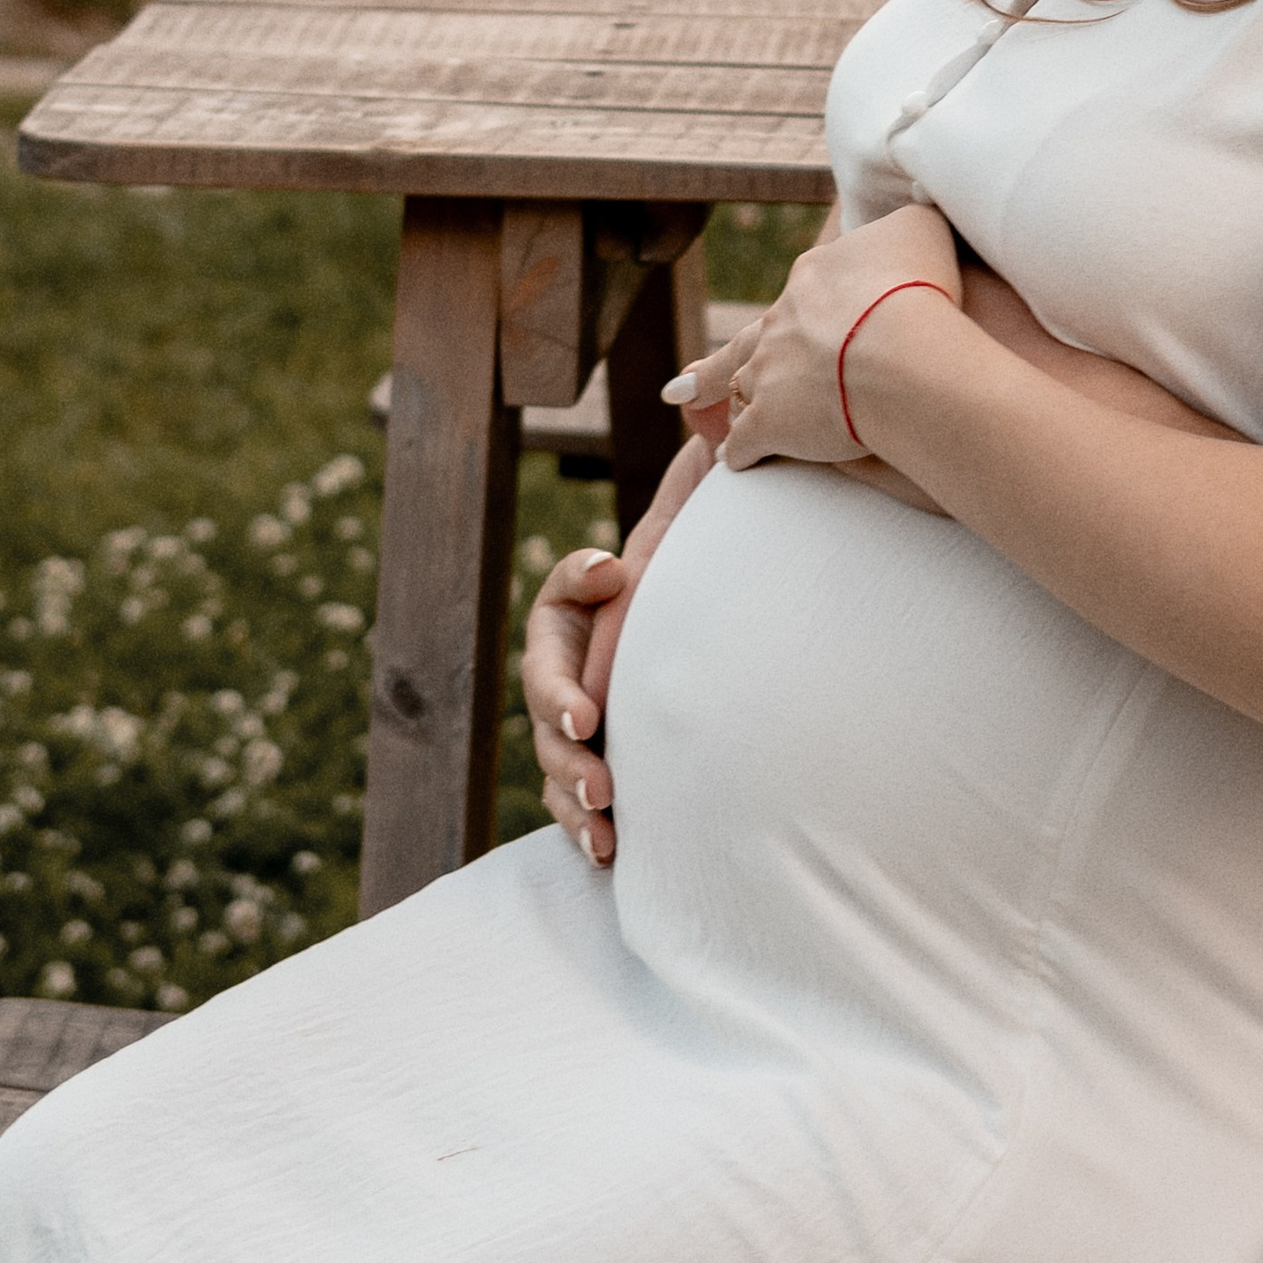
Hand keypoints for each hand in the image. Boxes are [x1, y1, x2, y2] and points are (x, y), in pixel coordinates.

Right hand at [519, 428, 715, 862]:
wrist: (720, 660)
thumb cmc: (703, 588)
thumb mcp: (700, 534)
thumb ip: (700, 474)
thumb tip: (703, 412)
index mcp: (585, 613)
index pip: (561, 598)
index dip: (577, 583)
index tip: (615, 573)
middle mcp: (571, 673)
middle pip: (543, 690)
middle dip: (559, 708)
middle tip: (588, 726)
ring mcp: (581, 732)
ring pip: (552, 759)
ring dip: (570, 784)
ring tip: (603, 810)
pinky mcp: (601, 781)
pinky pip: (576, 811)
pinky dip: (584, 830)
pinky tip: (609, 851)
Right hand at [520, 539, 633, 865]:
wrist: (641, 627)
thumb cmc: (619, 597)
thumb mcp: (597, 578)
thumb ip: (589, 574)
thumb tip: (607, 573)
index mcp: (549, 655)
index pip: (547, 681)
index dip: (561, 701)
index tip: (586, 719)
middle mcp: (554, 709)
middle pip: (552, 747)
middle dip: (573, 771)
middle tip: (600, 791)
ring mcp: (571, 748)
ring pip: (561, 790)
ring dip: (579, 817)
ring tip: (605, 840)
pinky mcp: (591, 777)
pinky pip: (581, 815)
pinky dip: (590, 836)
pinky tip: (612, 857)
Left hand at [720, 202, 962, 471]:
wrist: (900, 348)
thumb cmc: (918, 286)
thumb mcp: (922, 230)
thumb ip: (908, 227)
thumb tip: (907, 226)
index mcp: (816, 276)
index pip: (805, 290)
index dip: (803, 305)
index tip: (795, 317)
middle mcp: (782, 318)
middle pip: (754, 338)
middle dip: (730, 357)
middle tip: (696, 378)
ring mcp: (769, 370)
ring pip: (740, 385)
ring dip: (730, 401)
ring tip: (720, 421)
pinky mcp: (768, 422)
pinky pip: (745, 441)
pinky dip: (740, 451)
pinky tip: (736, 460)